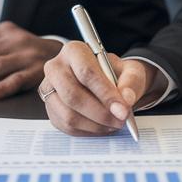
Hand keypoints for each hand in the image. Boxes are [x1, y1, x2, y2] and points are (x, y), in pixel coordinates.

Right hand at [40, 41, 157, 135]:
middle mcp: (56, 68)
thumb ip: (131, 82)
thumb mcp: (131, 71)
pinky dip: (88, 131)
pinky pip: (66, 127)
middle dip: (100, 113)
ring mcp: (49, 90)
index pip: (86, 73)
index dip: (105, 94)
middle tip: (120, 120)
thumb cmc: (117, 74)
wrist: (108, 81)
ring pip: (68, 115)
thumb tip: (126, 100)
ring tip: (114, 123)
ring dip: (95, 125)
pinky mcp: (50, 109)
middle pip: (72, 95)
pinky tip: (102, 126)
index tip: (123, 110)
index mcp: (74, 51)